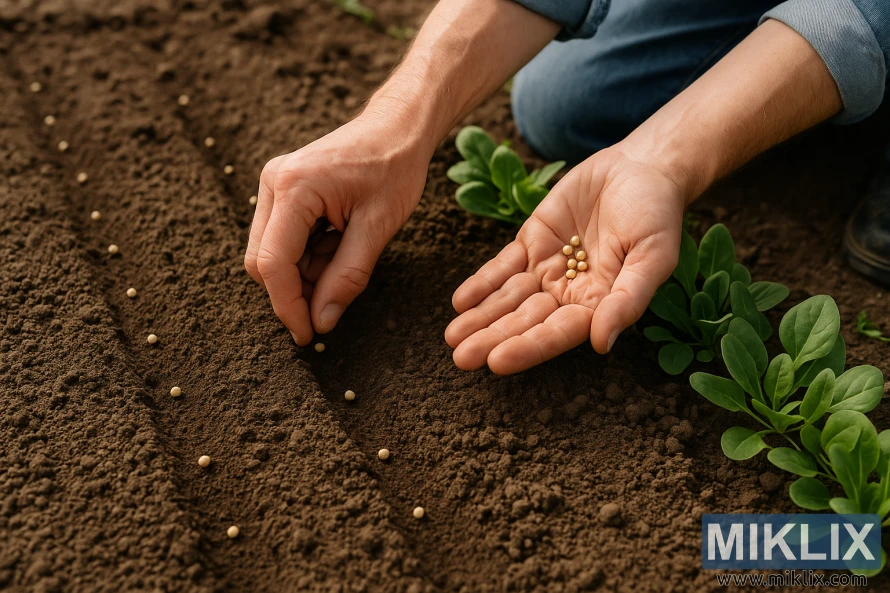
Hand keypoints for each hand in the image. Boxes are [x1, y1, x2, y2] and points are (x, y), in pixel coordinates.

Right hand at [245, 115, 429, 344]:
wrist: (399, 127)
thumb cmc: (394, 169)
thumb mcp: (378, 228)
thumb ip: (347, 277)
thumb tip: (322, 321)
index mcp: (294, 188)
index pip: (273, 264)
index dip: (289, 306)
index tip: (308, 335)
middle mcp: (274, 183)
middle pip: (263, 261)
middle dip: (295, 290)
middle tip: (333, 301)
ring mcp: (276, 185)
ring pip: (272, 253)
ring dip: (305, 272)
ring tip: (348, 256)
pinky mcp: (284, 190)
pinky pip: (283, 238)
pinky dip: (309, 255)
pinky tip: (340, 244)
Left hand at [445, 147, 686, 373]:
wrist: (642, 168)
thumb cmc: (657, 215)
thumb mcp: (653, 256)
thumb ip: (628, 300)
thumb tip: (603, 343)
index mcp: (598, 305)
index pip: (557, 333)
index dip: (528, 347)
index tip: (496, 363)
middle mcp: (568, 293)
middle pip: (525, 321)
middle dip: (492, 338)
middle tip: (461, 358)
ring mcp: (547, 268)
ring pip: (508, 298)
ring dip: (480, 317)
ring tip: (452, 336)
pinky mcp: (531, 241)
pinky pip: (502, 266)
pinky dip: (481, 283)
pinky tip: (460, 301)